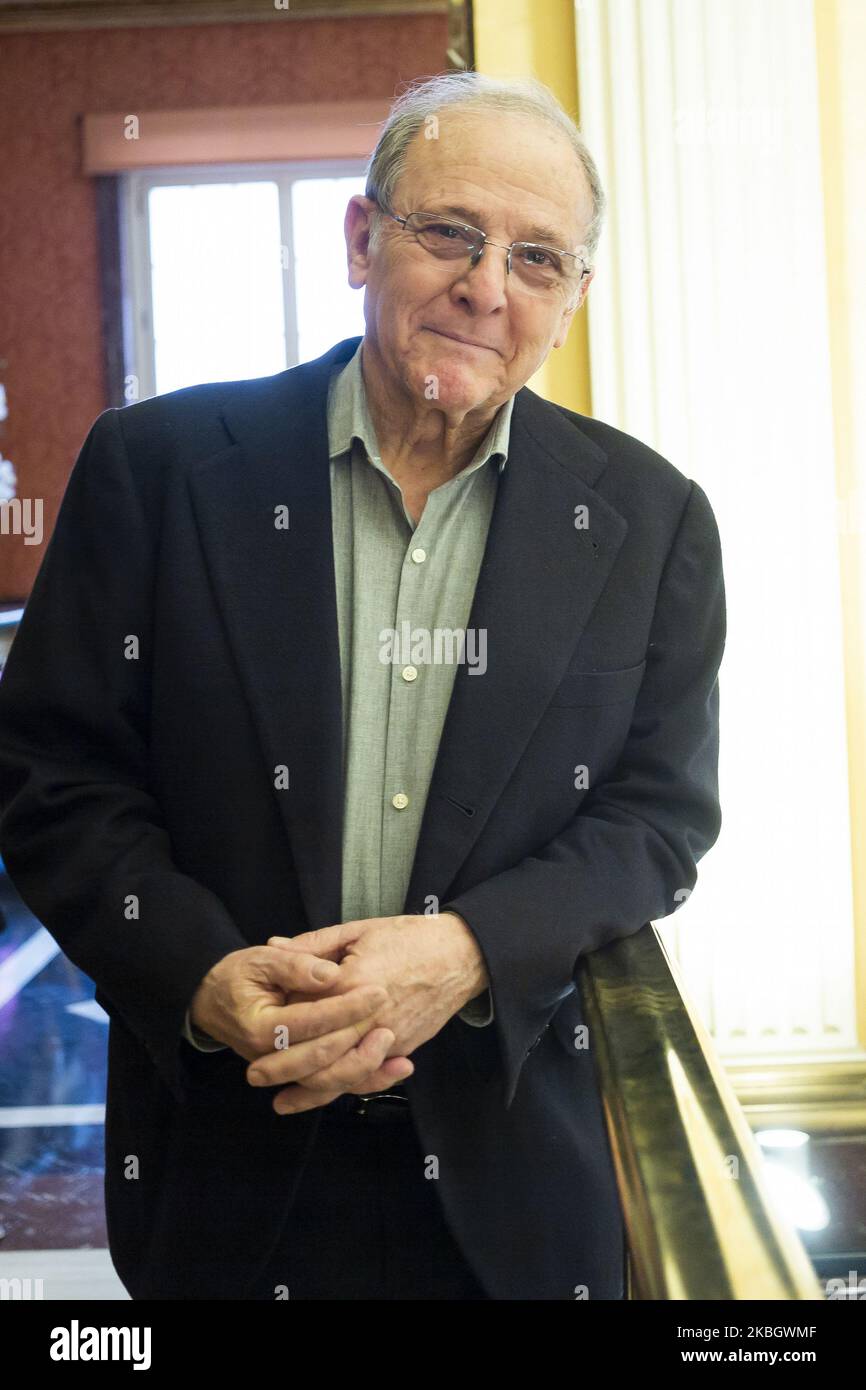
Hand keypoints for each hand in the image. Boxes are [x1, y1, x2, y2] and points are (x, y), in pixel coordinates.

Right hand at [188, 944, 391, 1077]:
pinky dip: (366, 1081)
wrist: (213, 1001)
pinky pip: (334, 1086)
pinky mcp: (300, 1074)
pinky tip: (396, 1070)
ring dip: (368, 1071)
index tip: (378, 990)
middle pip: (321, 1060)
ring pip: (330, 1083)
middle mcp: (271, 1057)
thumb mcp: (262, 960)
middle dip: (359, 1037)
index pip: (310, 1021)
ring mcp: (286, 1070)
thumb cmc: (240, 975)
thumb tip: (331, 974)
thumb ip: (296, 964)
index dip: (345, 1007)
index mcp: (260, 1027)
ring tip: (400, 1052)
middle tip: (390, 1012)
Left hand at [249, 913, 487, 1113]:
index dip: (280, 1024)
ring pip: (344, 1074)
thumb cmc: (408, 937)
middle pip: (320, 1054)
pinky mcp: (403, 1048)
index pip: (307, 1011)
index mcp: (353, 982)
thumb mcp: (358, 930)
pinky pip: (369, 1074)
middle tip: (255, 1076)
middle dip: (285, 1069)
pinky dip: (344, 1088)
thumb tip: (274, 945)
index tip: (253, 1033)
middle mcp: (370, 1016)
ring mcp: (389, 1037)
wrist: (460, 955)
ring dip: (311, 1092)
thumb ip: (314, 944)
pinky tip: (323, 1095)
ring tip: (282, 1100)